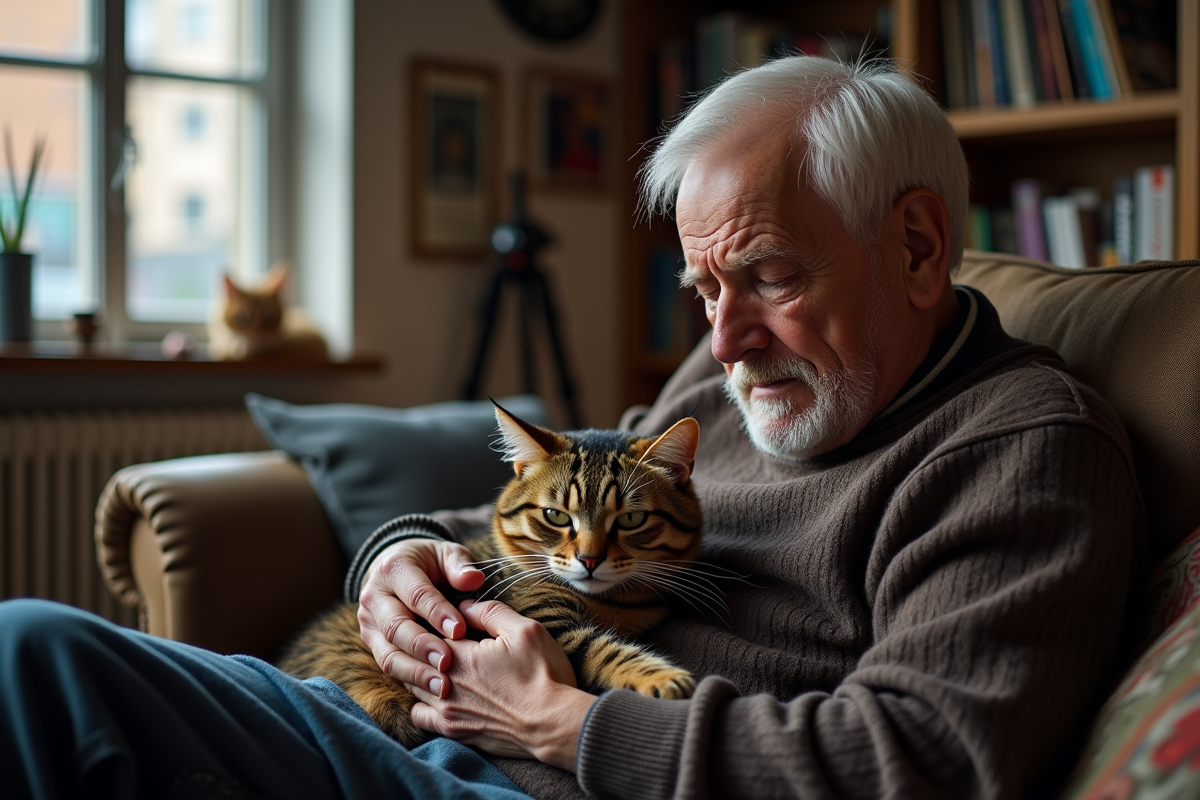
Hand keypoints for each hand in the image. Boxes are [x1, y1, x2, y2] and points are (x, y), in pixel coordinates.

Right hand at [357, 538, 484, 697]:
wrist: (394, 568)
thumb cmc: (429, 562)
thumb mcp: (445, 554)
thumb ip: (459, 565)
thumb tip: (473, 580)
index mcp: (394, 569)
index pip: (416, 594)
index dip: (438, 613)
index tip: (460, 631)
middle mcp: (374, 596)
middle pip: (397, 627)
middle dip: (423, 646)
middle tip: (448, 662)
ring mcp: (369, 622)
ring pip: (388, 652)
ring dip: (414, 671)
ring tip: (441, 685)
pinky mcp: (371, 642)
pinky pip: (388, 664)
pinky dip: (409, 679)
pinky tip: (431, 689)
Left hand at [408, 600, 597, 771]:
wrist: (553, 725)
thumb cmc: (543, 675)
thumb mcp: (525, 630)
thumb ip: (490, 612)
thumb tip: (464, 605)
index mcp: (459, 654)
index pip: (428, 627)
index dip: (433, 617)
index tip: (440, 613)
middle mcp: (444, 683)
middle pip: (414, 655)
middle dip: (419, 641)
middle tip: (433, 632)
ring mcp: (446, 710)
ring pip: (412, 683)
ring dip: (417, 668)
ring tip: (433, 659)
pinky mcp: (454, 731)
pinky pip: (418, 716)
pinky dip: (421, 701)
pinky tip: (436, 692)